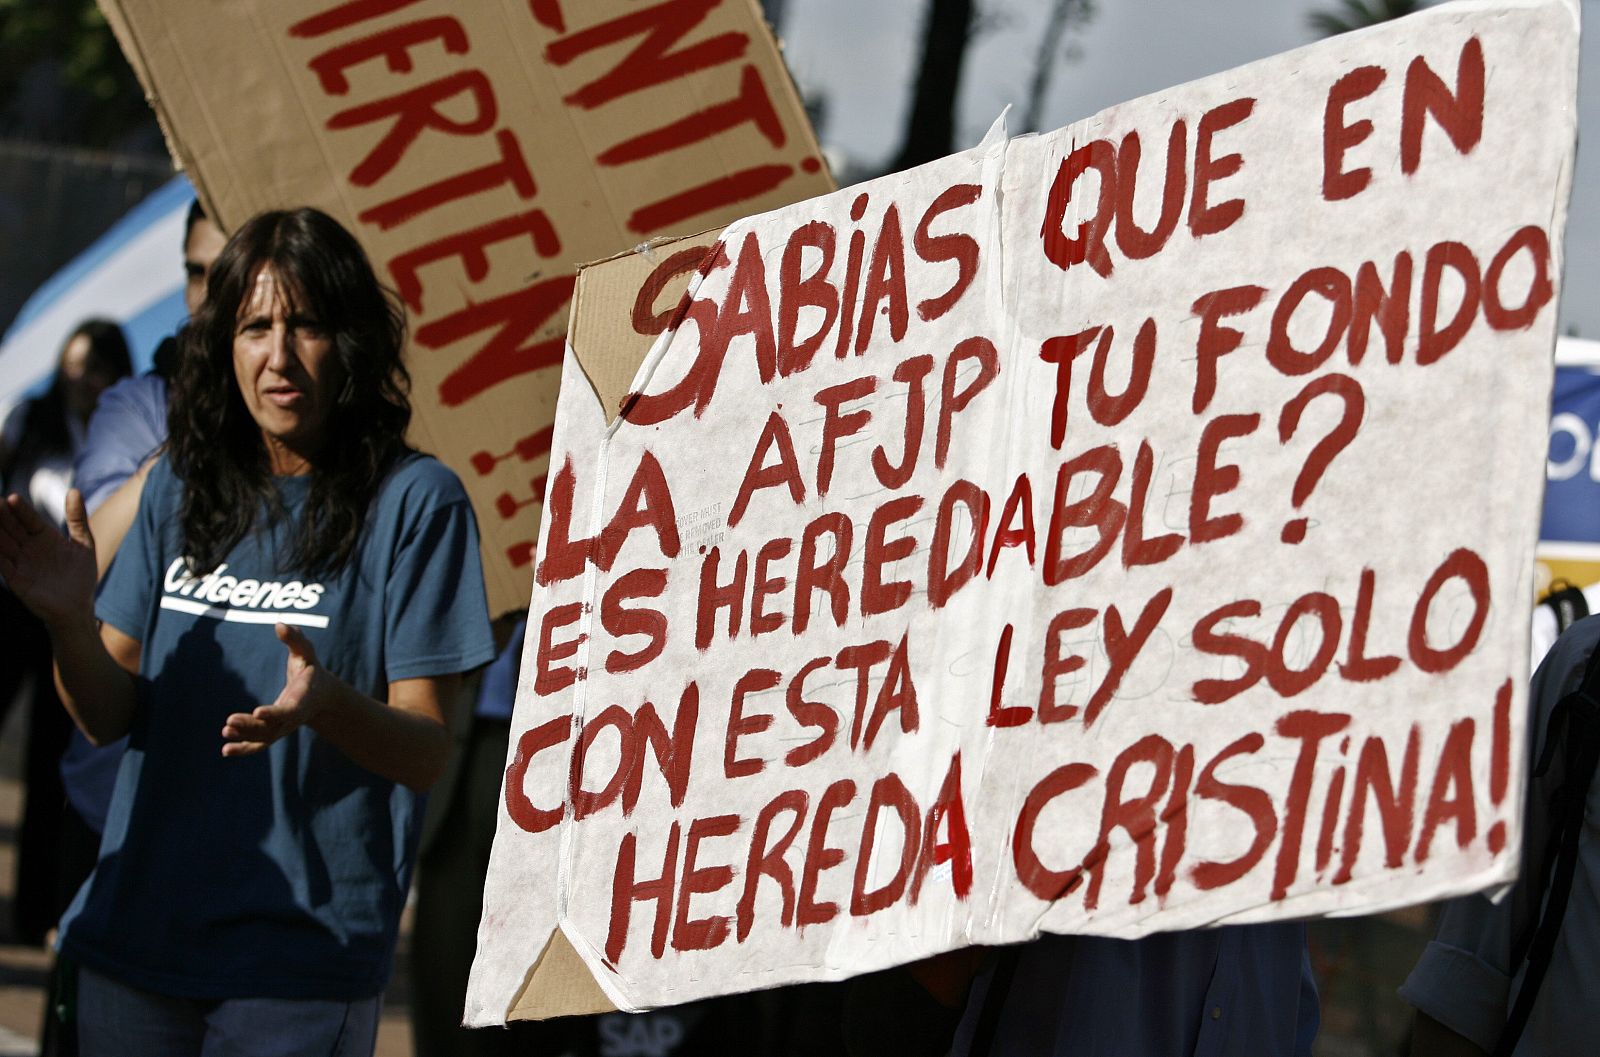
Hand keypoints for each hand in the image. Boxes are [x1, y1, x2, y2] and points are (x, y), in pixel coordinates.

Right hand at [0, 490, 96, 629]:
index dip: (20, 509)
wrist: (78, 606)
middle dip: (1, 516)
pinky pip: (2, 565)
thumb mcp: (84, 544)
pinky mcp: (16, 579)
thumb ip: (78, 519)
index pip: (28, 519)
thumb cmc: (81, 575)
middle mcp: (28, 547)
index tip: (11, 498)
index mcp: (44, 536)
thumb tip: (74, 490)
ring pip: (2, 544)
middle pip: (11, 528)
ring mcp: (20, 562)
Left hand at [221, 623, 330, 755]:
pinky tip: (226, 750)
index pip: (288, 710)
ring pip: (263, 737)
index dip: (274, 713)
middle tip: (229, 722)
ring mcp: (282, 728)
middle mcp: (292, 719)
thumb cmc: (311, 670)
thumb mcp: (306, 652)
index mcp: (302, 700)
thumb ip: (296, 640)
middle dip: (251, 727)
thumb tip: (280, 624)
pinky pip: (259, 745)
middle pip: (272, 727)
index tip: (257, 712)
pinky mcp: (273, 732)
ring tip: (225, 731)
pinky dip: (244, 749)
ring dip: (244, 737)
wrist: (321, 696)